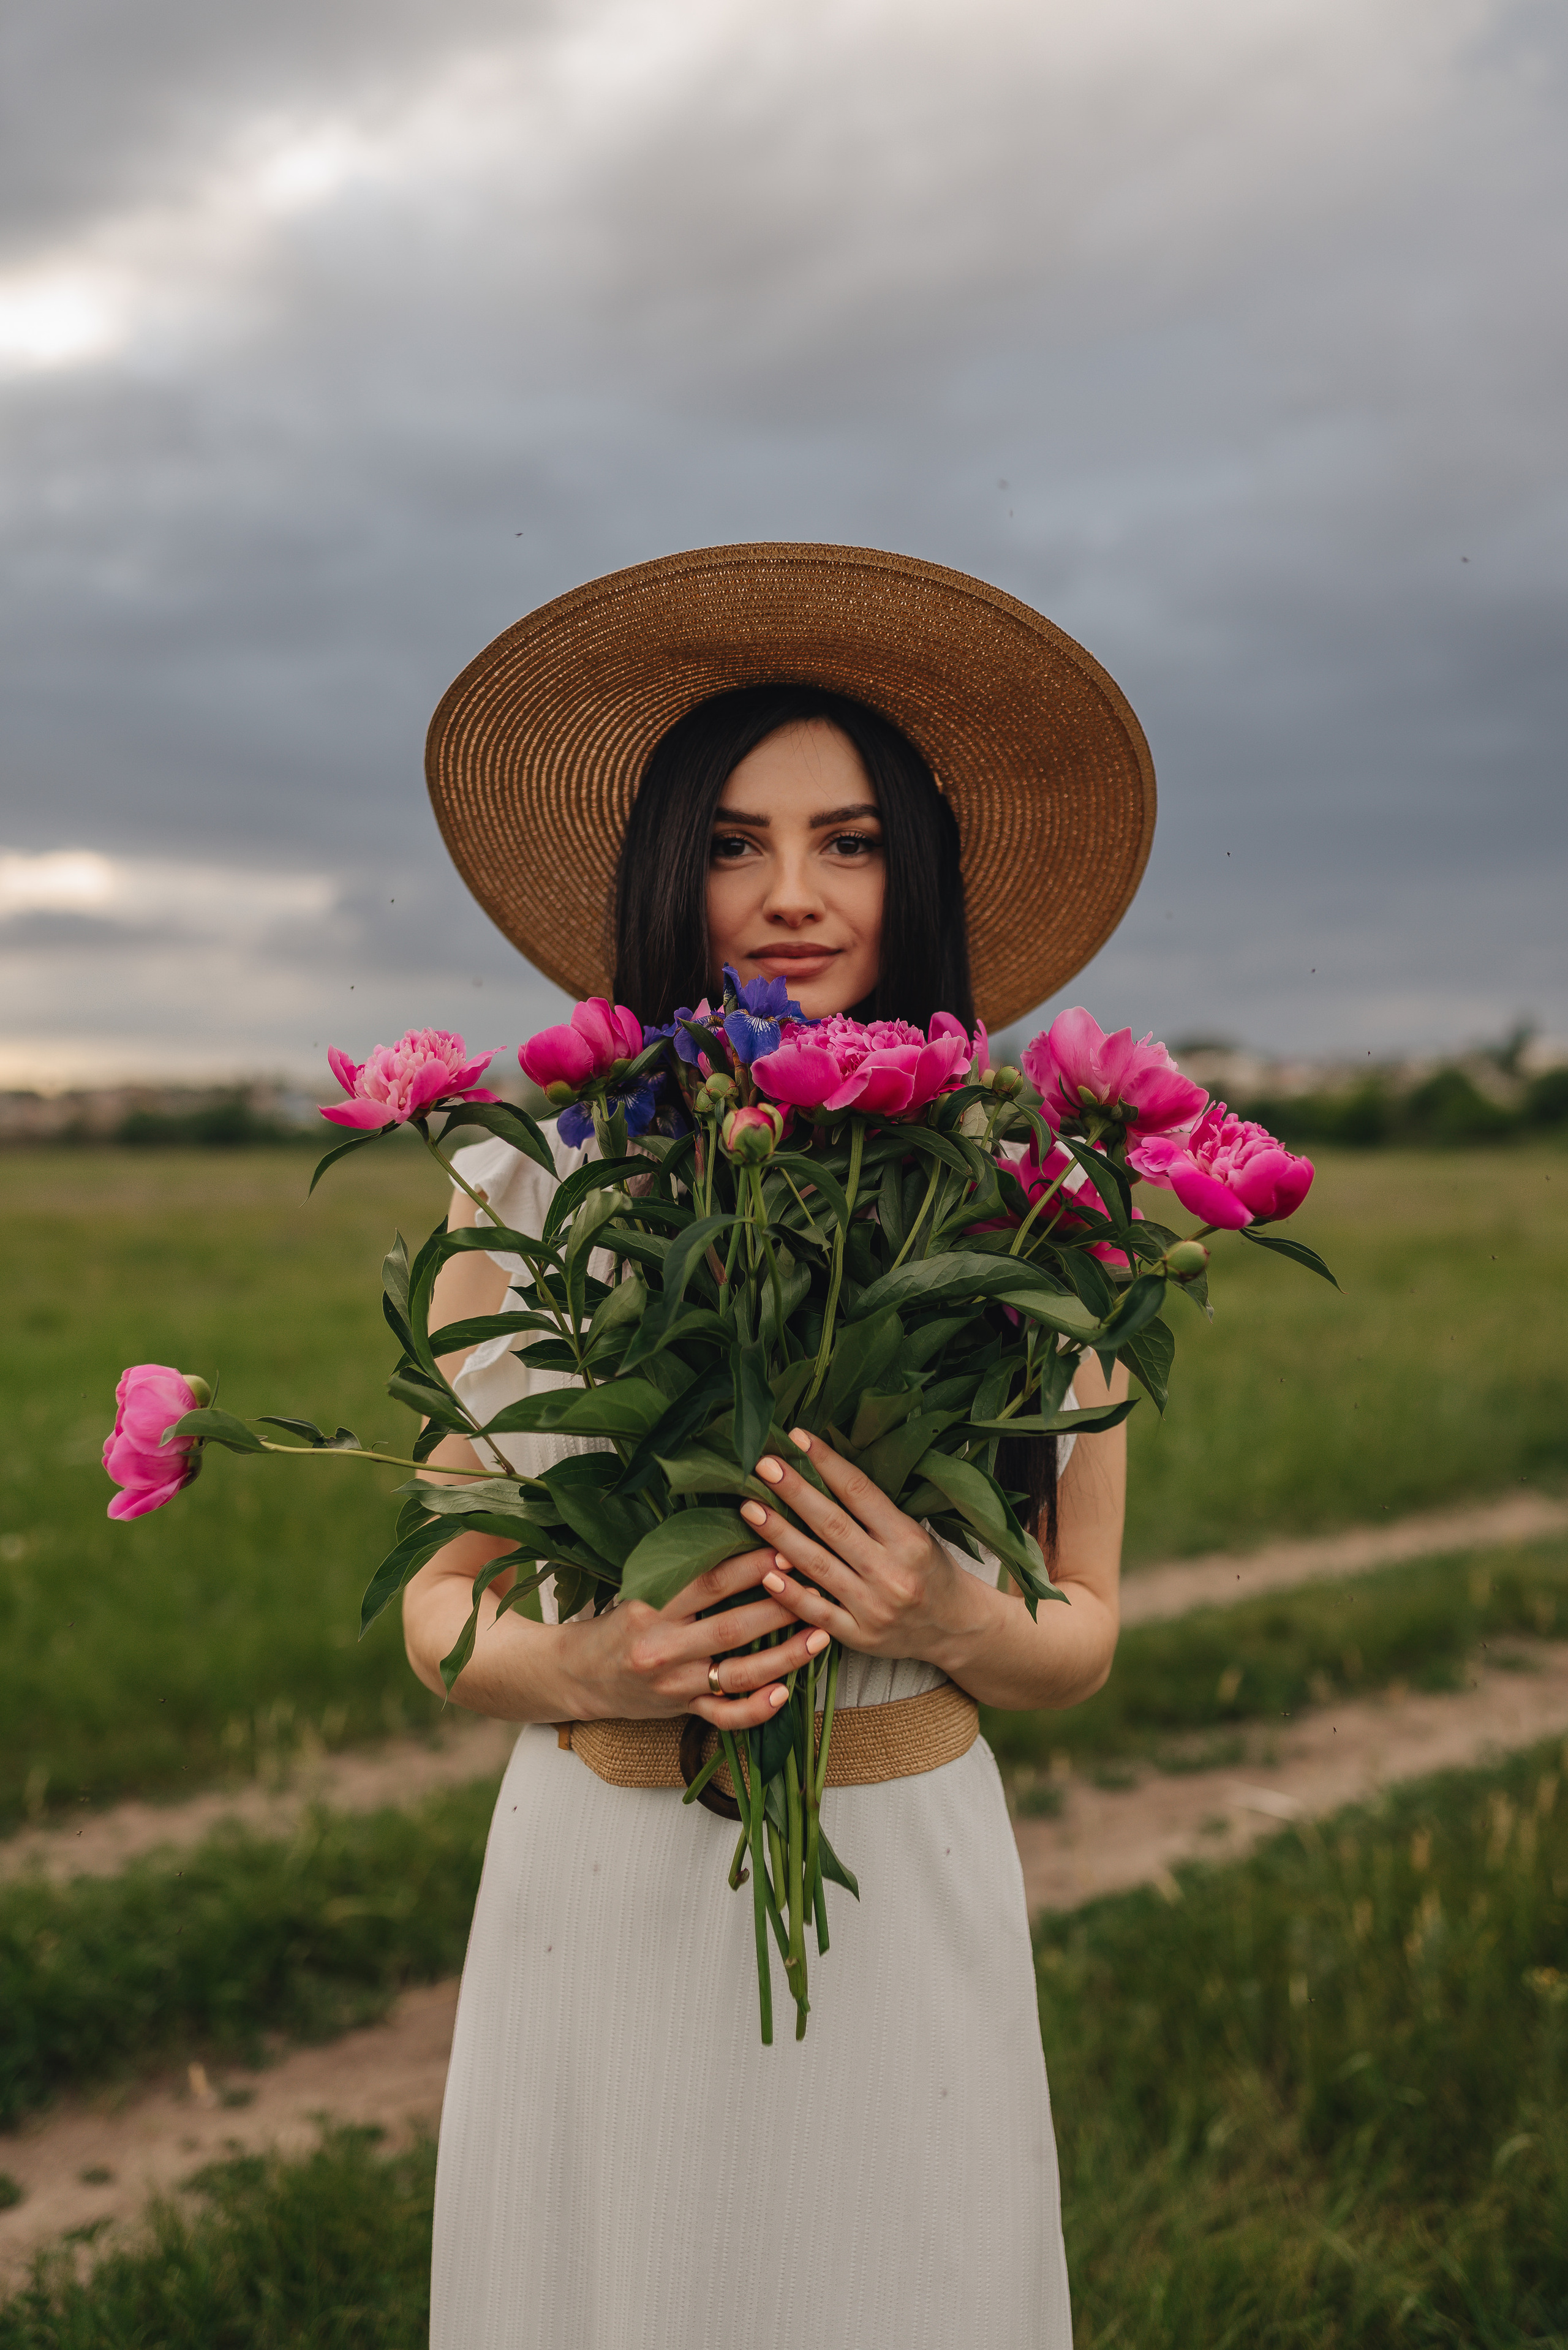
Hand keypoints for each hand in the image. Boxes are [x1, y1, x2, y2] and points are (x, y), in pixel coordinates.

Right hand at [555, 1546, 828, 1727]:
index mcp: (648, 1607)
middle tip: (818, 1585)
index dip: (751, 1565)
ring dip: (784, 1656)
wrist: (578, 1674)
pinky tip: (786, 1693)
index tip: (786, 1546)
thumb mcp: (639, 1587)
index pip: (708, 1582)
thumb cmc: (617, 1621)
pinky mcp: (681, 1711)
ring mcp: (674, 1685)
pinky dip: (756, 1709)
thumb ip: (681, 1570)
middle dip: (779, 1606)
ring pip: (738, 1674)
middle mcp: (661, 1648)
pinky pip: (725, 1717)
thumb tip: (740, 1532)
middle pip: (731, 1627)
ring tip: (821, 1636)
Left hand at [738, 1431, 985, 1665]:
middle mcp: (892, 1573)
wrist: (956, 1629)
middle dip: (795, 1492)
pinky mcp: (860, 1637)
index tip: (797, 1438)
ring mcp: (874, 1608)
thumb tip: (822, 1472)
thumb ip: (875, 1513)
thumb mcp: (917, 1534)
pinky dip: (791, 1593)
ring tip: (750, 1509)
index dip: (826, 1463)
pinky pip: (818, 1613)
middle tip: (762, 1465)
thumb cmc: (930, 1570)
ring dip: (780, 1536)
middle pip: (833, 1525)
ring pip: (818, 1566)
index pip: (860, 1492)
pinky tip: (765, 1573)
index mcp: (910, 1540)